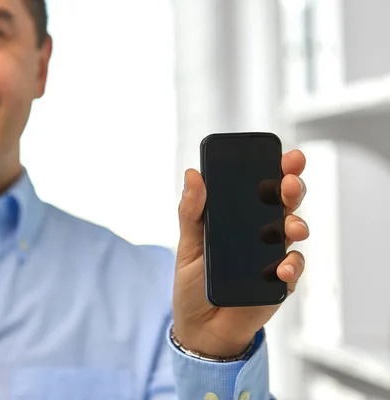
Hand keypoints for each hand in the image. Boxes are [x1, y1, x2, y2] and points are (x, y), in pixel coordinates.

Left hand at [172, 149, 308, 356]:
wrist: (199, 328)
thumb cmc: (193, 284)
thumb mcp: (187, 245)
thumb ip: (191, 212)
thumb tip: (192, 175)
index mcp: (237, 218)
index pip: (260, 187)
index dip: (276, 169)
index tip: (286, 156)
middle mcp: (259, 232)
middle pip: (283, 203)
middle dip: (292, 188)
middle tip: (289, 183)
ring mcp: (272, 256)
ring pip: (294, 232)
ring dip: (297, 224)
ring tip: (291, 226)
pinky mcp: (279, 282)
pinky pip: (292, 270)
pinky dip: (290, 267)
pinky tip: (281, 268)